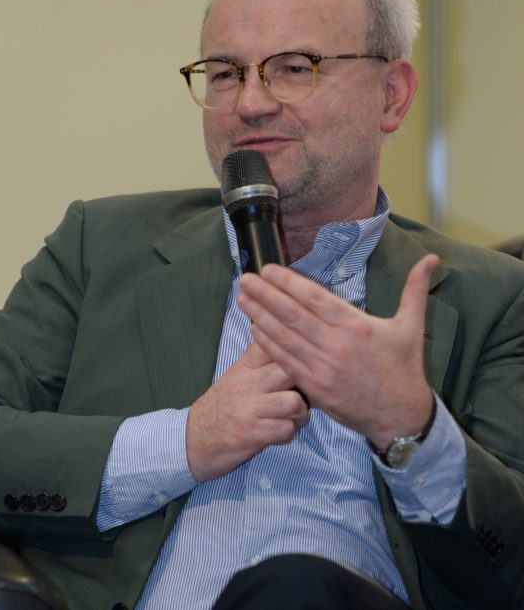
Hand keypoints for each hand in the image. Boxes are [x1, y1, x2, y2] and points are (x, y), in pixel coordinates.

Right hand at [186, 343, 308, 481]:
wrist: (193, 440)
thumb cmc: (221, 407)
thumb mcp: (236, 376)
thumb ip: (260, 361)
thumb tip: (289, 342)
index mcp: (245, 366)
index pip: (273, 343)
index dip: (293, 347)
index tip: (302, 356)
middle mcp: (248, 383)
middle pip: (290, 370)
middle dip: (305, 383)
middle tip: (304, 393)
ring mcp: (250, 409)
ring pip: (294, 402)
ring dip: (301, 413)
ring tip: (294, 417)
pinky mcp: (253, 434)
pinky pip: (286, 430)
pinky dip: (289, 434)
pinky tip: (281, 433)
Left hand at [236, 255, 438, 449]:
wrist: (400, 415)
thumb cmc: (403, 368)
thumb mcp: (411, 326)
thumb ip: (415, 289)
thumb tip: (432, 258)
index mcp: (356, 325)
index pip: (314, 297)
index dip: (288, 282)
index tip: (268, 269)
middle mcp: (336, 345)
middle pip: (292, 314)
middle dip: (264, 295)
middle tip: (244, 279)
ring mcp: (323, 368)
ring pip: (284, 337)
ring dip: (259, 316)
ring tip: (241, 299)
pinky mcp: (314, 387)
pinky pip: (285, 362)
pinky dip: (268, 345)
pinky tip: (254, 329)